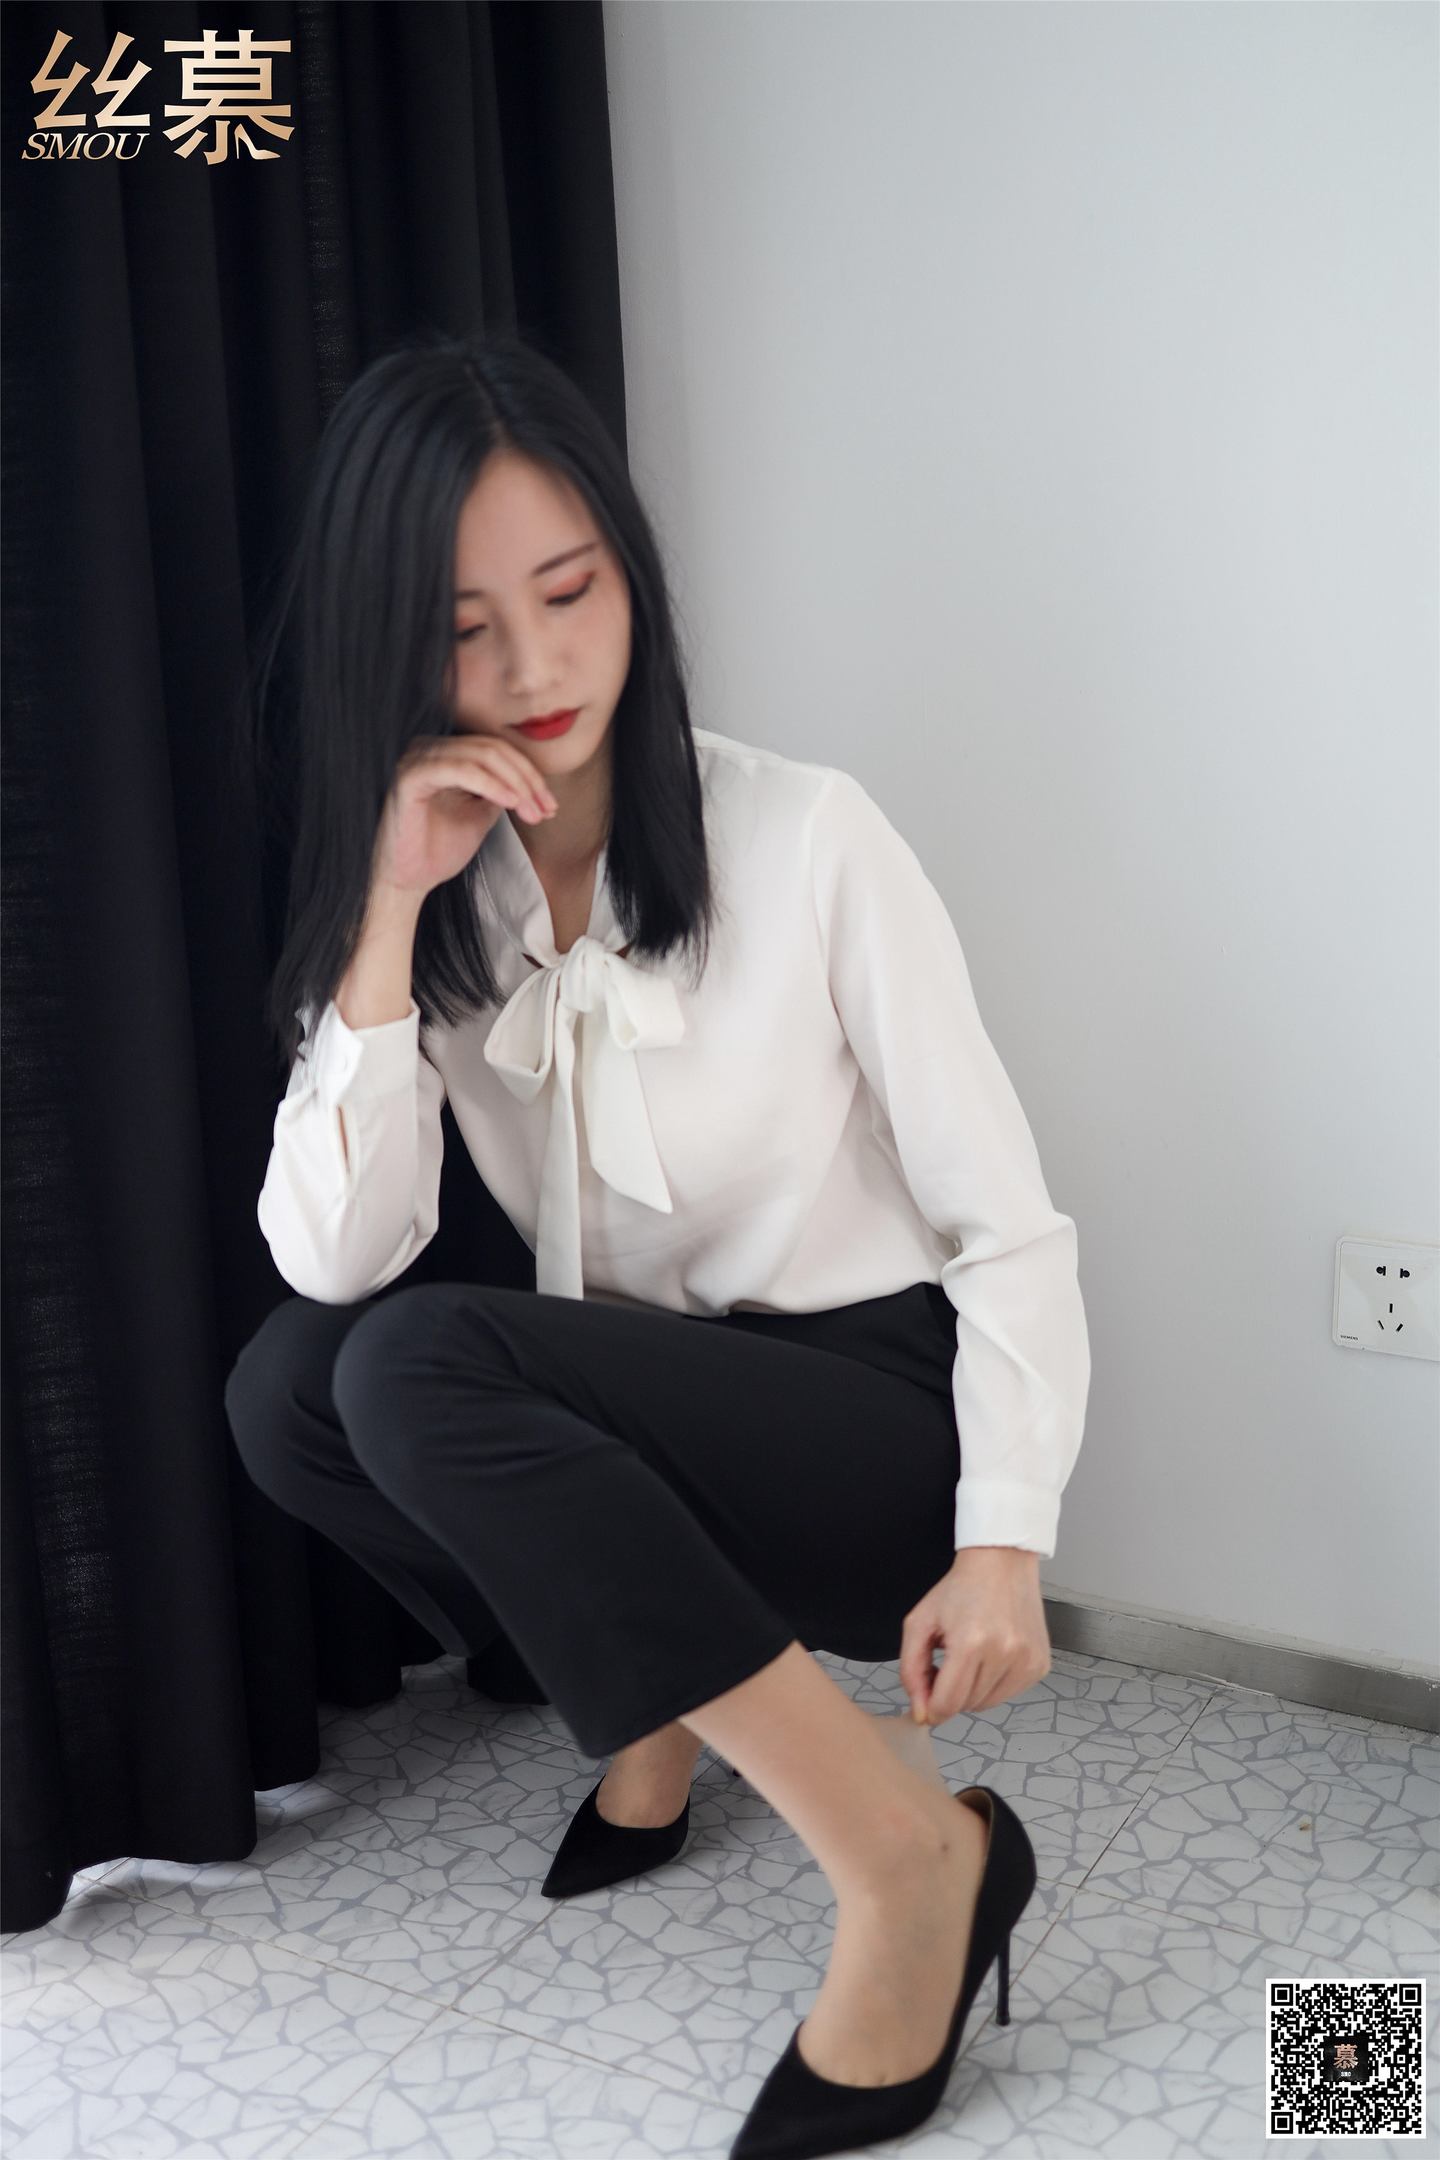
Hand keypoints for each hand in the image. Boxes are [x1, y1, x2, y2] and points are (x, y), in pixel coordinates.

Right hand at [369, 732, 558, 901]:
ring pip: (481, 756)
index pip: (497, 750)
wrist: (407, 882)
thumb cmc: (436, 851)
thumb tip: (530, 785)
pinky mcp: (410, 777)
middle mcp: (429, 749)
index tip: (550, 806)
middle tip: (546, 810)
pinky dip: (490, 784)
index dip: (529, 775)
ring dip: (514, 784)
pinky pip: (459, 769)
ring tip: (531, 811)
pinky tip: (509, 802)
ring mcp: (418, 759)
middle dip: (527, 780)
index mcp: (445, 755)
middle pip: (493, 749)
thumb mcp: (480, 816)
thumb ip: (500, 793)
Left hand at [899, 1547, 1051, 1723]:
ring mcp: (1026, 1660)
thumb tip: (920, 1711)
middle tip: (952, 1659)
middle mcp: (1004, 1652)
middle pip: (966, 1705)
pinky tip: (993, 1654)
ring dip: (974, 1688)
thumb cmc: (961, 1589)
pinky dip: (995, 1682)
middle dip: (952, 1690)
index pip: (948, 1703)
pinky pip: (1009, 1693)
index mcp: (971, 1642)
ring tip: (973, 1654)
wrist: (1001, 1563)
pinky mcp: (1040, 1664)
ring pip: (987, 1703)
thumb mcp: (920, 1622)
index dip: (932, 1708)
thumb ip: (911, 1670)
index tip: (927, 1699)